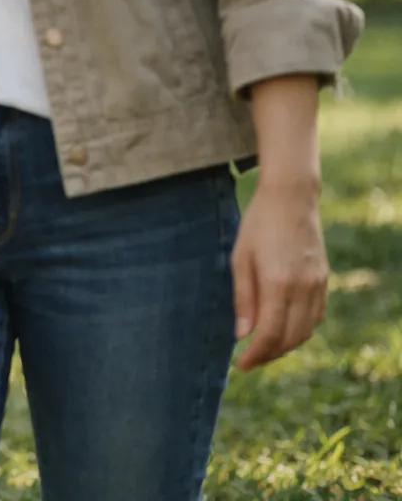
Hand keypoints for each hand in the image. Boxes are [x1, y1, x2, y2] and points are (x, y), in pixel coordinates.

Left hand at [232, 175, 328, 370]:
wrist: (291, 198)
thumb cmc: (257, 224)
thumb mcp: (239, 258)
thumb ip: (243, 299)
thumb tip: (242, 335)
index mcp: (278, 283)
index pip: (270, 334)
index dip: (256, 355)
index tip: (240, 365)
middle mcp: (303, 288)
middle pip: (291, 338)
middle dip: (269, 355)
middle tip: (249, 360)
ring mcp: (318, 284)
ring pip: (306, 330)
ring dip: (286, 345)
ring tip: (263, 348)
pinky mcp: (324, 279)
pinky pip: (316, 316)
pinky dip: (301, 330)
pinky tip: (283, 329)